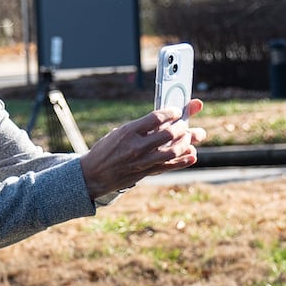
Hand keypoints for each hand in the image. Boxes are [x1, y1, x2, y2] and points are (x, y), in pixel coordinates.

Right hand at [78, 99, 205, 198]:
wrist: (93, 174)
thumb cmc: (107, 149)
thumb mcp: (120, 132)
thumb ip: (142, 127)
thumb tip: (165, 119)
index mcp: (128, 131)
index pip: (156, 117)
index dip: (171, 112)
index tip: (177, 110)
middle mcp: (137, 146)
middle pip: (168, 134)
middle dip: (182, 126)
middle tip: (185, 123)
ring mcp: (143, 161)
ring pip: (173, 151)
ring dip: (186, 142)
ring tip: (190, 137)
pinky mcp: (146, 173)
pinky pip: (170, 166)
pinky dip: (184, 160)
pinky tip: (192, 154)